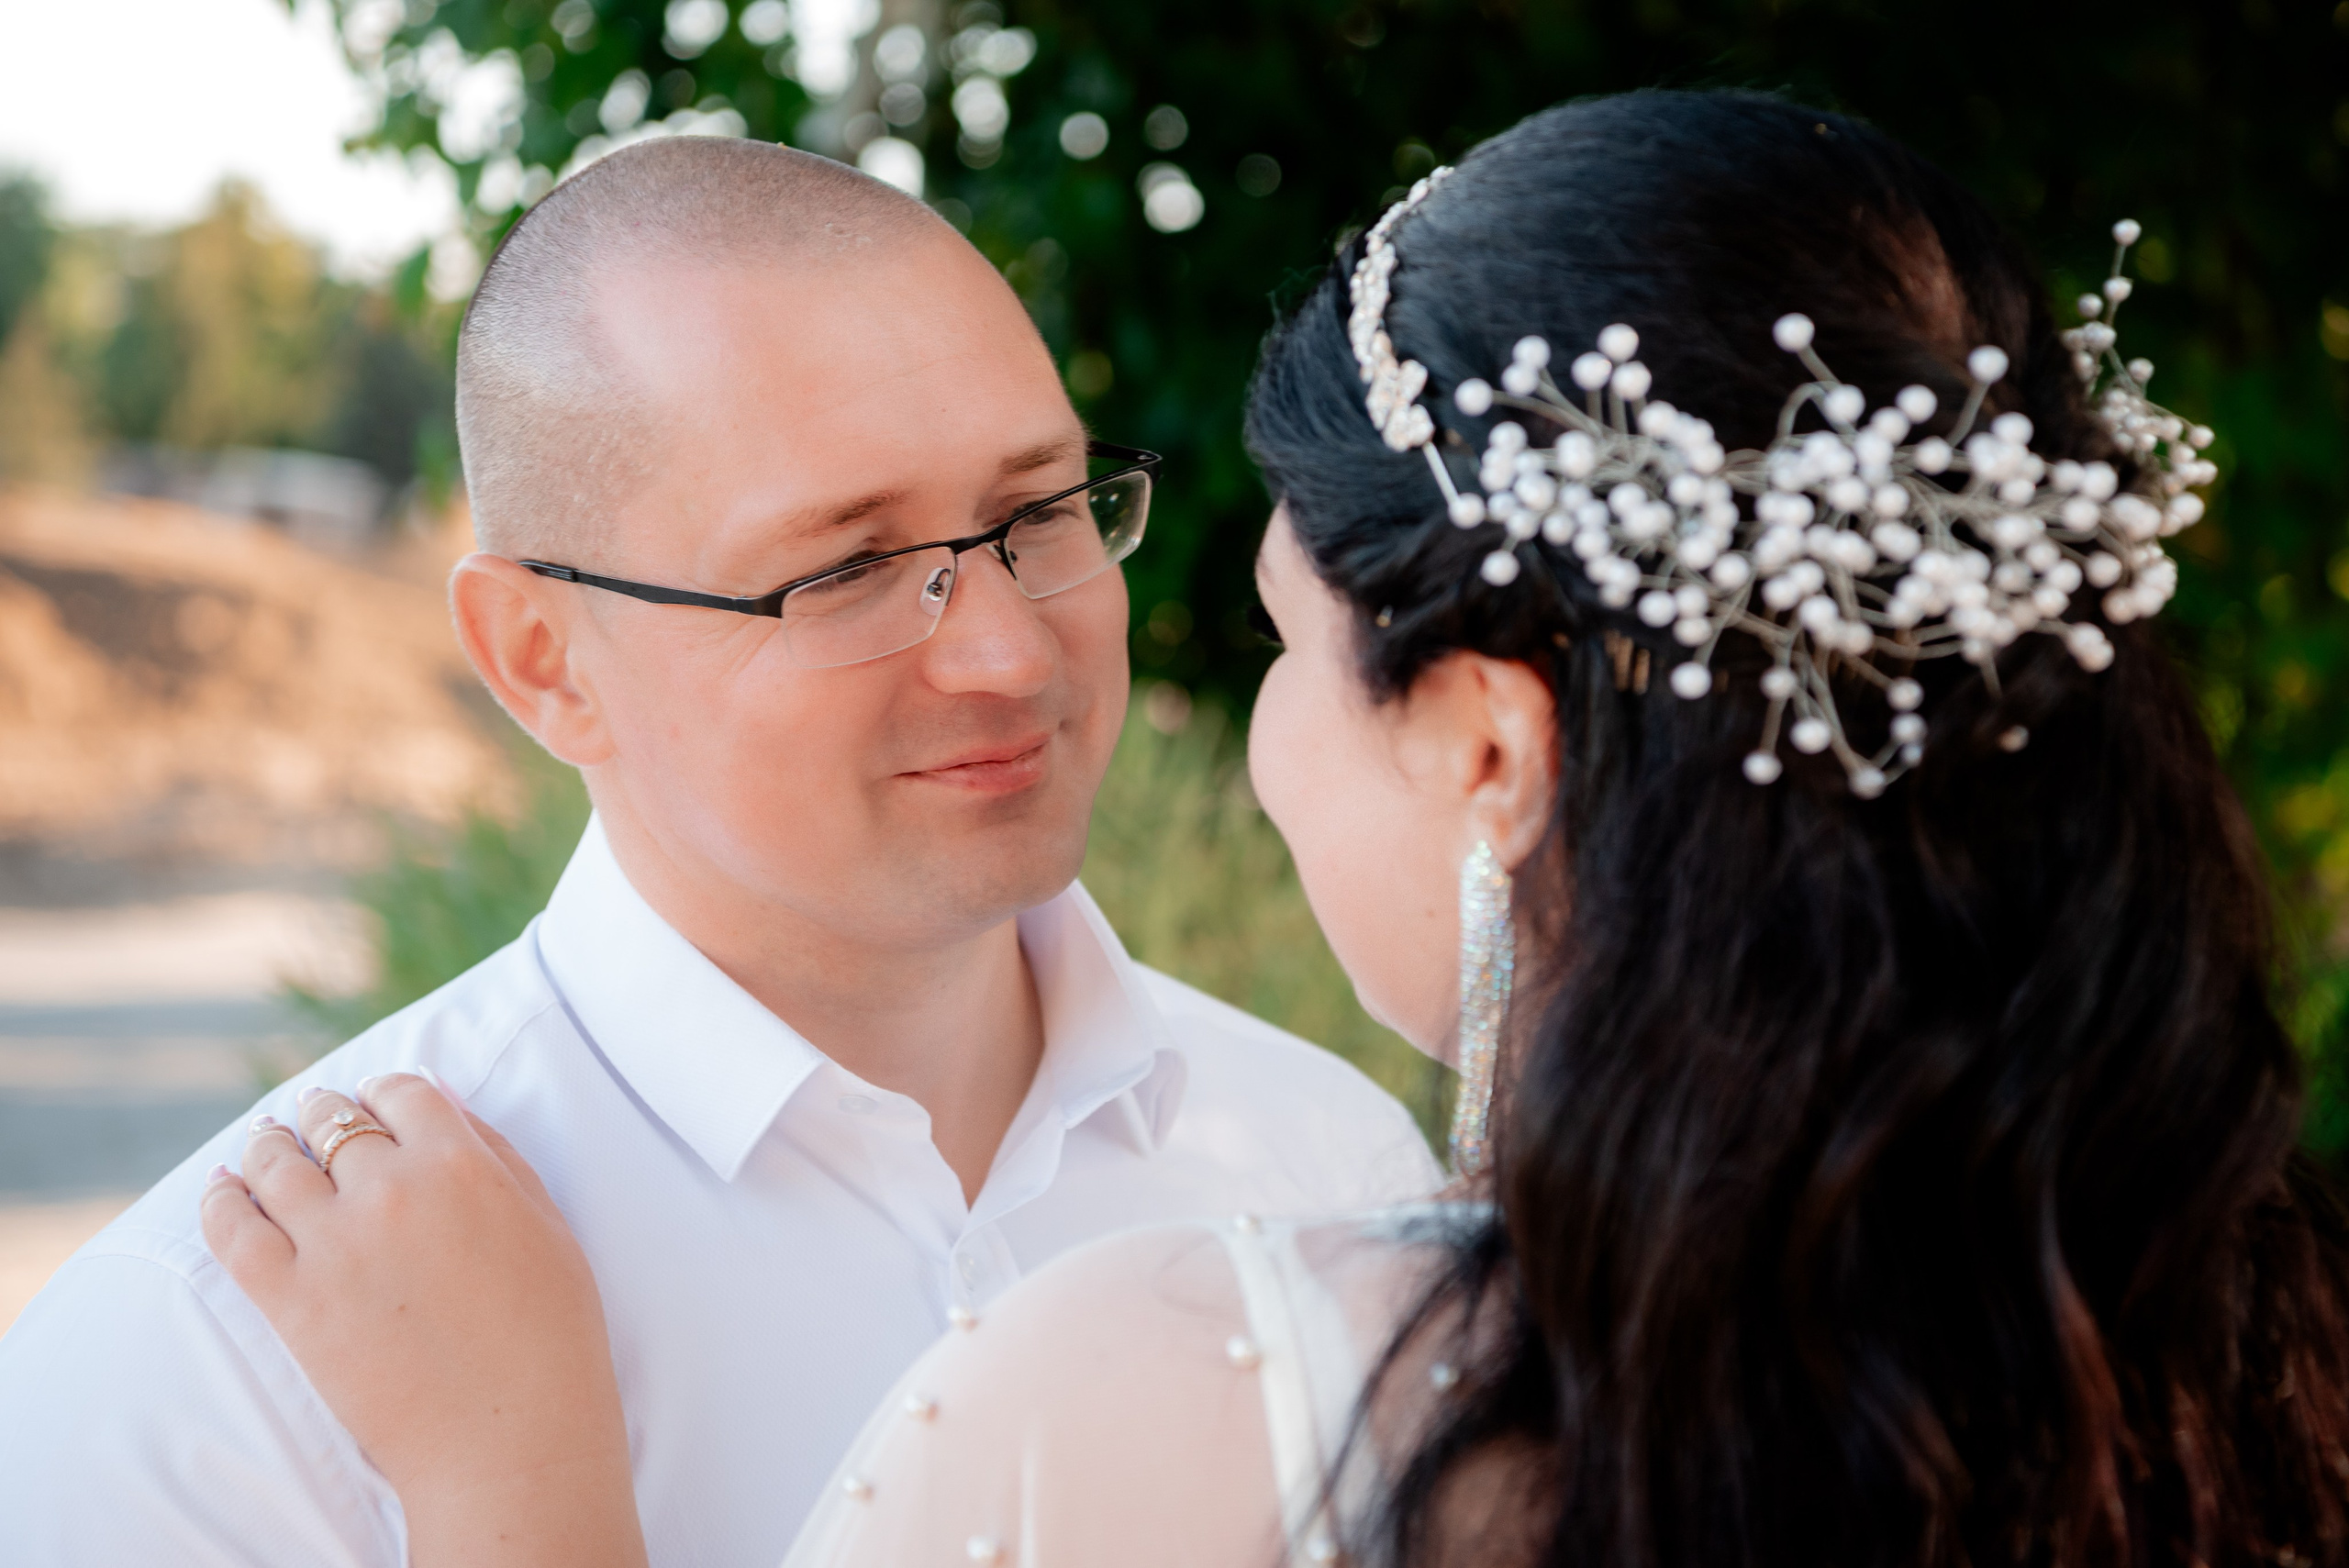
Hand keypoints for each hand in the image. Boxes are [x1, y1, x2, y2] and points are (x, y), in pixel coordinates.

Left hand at [201, 1075, 647, 1567]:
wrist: (509, 1438)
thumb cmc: (548, 1334)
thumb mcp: (546, 1223)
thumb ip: (495, 1151)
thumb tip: (440, 1099)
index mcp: (461, 1164)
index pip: (402, 1093)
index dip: (383, 1091)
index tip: (372, 1099)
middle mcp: (392, 1189)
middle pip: (332, 1121)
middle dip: (320, 1113)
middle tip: (311, 1117)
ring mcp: (335, 1243)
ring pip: (273, 1164)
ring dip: (266, 1146)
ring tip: (263, 1145)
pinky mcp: (291, 1300)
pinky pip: (232, 1229)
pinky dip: (219, 1200)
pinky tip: (222, 1189)